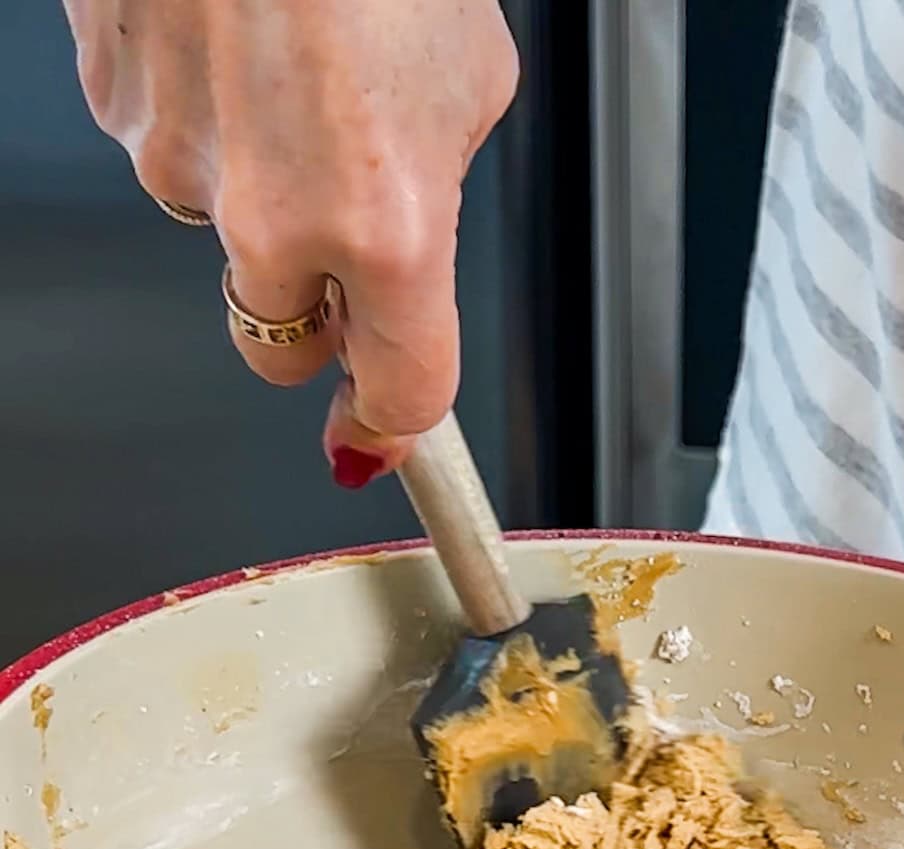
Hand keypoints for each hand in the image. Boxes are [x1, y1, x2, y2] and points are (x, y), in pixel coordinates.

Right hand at [63, 0, 518, 484]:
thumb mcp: (469, 82)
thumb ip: (435, 196)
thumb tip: (405, 252)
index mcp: (389, 228)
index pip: (399, 391)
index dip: (394, 422)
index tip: (380, 433)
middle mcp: (273, 220)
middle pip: (278, 350)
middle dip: (312, 316)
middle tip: (339, 237)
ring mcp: (179, 165)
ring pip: (216, 241)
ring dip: (256, 194)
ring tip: (290, 79)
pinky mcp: (116, 105)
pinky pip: (167, 150)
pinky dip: (204, 119)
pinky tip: (233, 42)